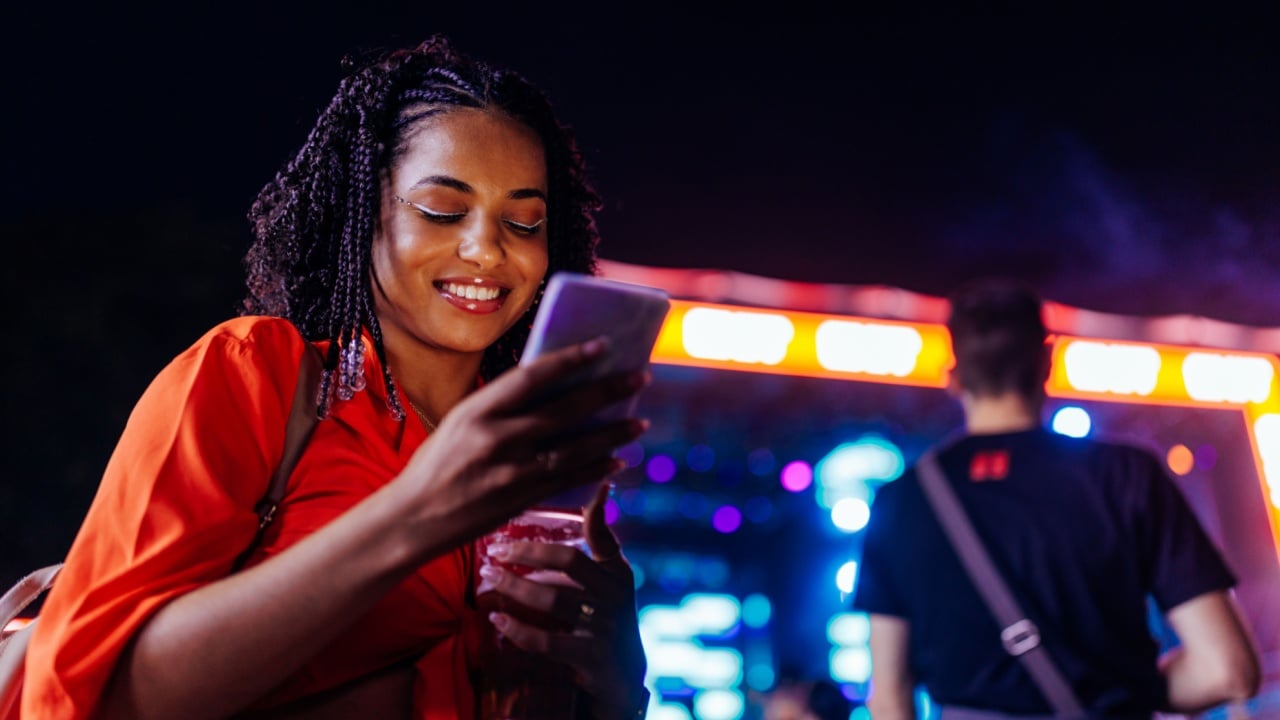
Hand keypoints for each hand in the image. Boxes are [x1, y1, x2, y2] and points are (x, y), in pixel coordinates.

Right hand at [392, 338, 649, 549]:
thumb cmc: (438, 463)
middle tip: (641, 378)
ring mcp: (511, 473)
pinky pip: (568, 481)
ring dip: (612, 435)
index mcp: (476, 411)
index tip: (602, 345)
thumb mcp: (460, 422)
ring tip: (639, 423)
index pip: (532, 376)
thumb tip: (553, 386)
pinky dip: (595, 470)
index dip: (570, 359)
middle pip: (565, 410)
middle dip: (608, 392)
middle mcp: (496, 439)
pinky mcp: (521, 500)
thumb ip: (501, 406)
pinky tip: (617, 460)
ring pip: (576, 448)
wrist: (414, 518)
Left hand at [483, 484, 648, 717]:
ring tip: (488, 579)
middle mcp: (616, 595)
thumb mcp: (607, 582)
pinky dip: (519, 630)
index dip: (591, 513)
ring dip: (514, 588)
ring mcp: (606, 626)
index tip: (574, 490)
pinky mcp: (592, 656)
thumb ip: (595, 544)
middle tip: (494, 551)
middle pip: (568, 561)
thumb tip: (586, 500)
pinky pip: (548, 640)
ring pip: (553, 599)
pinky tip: (498, 620)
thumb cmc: (604, 618)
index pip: (600, 535)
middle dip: (526, 553)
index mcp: (618, 572)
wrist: (623, 675)